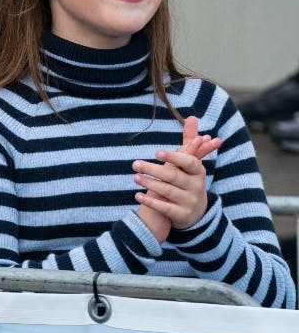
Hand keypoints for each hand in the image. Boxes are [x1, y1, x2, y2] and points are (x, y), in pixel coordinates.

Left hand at [134, 116, 220, 240]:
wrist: (193, 212)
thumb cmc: (187, 180)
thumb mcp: (189, 162)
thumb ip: (189, 141)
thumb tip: (191, 116)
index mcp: (198, 171)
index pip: (189, 162)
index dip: (174, 157)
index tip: (156, 152)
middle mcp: (197, 187)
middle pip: (174, 177)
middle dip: (154, 170)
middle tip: (135, 164)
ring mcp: (190, 202)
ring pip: (168, 192)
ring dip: (150, 184)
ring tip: (135, 177)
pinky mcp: (182, 216)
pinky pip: (165, 208)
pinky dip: (151, 202)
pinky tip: (137, 196)